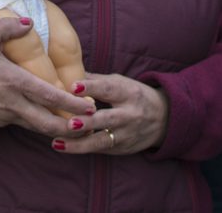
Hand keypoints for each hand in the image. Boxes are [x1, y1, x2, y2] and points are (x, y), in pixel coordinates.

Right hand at [0, 17, 91, 134]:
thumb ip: (8, 27)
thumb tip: (29, 23)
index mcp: (14, 81)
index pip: (50, 96)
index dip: (72, 103)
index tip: (89, 106)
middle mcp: (12, 103)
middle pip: (47, 121)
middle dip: (70, 126)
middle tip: (89, 125)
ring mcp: (3, 116)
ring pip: (35, 126)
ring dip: (54, 128)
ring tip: (73, 127)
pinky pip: (20, 123)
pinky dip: (34, 123)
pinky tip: (43, 119)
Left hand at [49, 73, 167, 155]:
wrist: (164, 118)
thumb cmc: (134, 95)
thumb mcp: (121, 83)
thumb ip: (96, 80)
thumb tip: (68, 72)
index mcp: (128, 92)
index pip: (109, 89)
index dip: (91, 87)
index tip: (73, 86)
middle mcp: (130, 114)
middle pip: (107, 118)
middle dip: (88, 122)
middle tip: (68, 122)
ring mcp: (127, 134)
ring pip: (102, 141)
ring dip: (79, 143)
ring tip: (58, 142)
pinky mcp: (123, 148)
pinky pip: (101, 149)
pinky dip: (83, 148)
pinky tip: (64, 146)